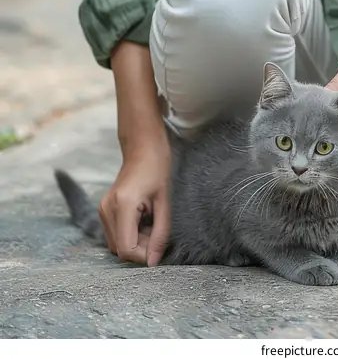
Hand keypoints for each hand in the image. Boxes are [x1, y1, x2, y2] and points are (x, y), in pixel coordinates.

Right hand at [99, 127, 171, 265]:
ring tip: (150, 222)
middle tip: (156, 229)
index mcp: (122, 205)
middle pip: (120, 249)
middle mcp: (107, 208)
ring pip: (116, 244)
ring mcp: (102, 208)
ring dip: (135, 241)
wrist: (143, 146)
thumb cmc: (158, 168)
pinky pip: (115, 234)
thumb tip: (153, 262)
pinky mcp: (103, 209)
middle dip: (140, 247)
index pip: (126, 249)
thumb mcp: (165, 202)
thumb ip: (160, 234)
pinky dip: (129, 234)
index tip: (158, 245)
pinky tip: (141, 219)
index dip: (143, 255)